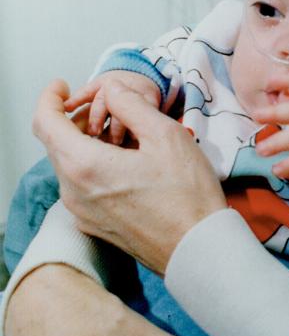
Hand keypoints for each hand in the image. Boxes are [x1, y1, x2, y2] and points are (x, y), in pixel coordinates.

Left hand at [33, 79, 225, 273]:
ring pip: (69, 165)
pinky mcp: (94, 225)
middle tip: (106, 108)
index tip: (61, 86)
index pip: (45, 122)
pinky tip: (124, 163)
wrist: (197, 249)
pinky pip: (81, 186)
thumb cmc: (186, 195)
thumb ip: (131, 104)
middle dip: (74, 119)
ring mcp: (81, 212)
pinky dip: (92, 166)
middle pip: (56, 144)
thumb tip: (112, 90)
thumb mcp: (165, 135)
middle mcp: (73, 192)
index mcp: (85, 165)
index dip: (49, 98)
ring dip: (85, 143)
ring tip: (122, 135)